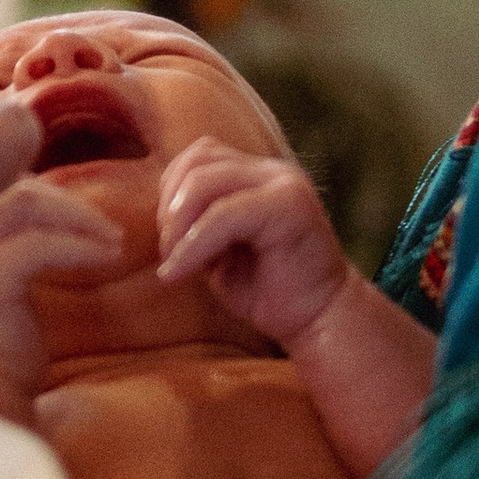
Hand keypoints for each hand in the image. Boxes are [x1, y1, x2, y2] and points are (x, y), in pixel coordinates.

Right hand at [0, 180, 123, 419]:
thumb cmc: (3, 336)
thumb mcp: (6, 271)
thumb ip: (16, 232)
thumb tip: (59, 201)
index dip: (47, 190)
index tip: (86, 217)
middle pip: (14, 186)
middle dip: (70, 204)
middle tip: (110, 229)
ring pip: (24, 204)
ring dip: (79, 219)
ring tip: (113, 241)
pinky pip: (38, 245)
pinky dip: (79, 247)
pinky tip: (107, 259)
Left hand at [156, 136, 363, 354]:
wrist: (319, 322)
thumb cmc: (267, 291)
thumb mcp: (218, 249)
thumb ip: (195, 221)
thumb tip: (159, 211)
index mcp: (258, 175)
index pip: (199, 156)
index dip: (171, 191)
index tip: (169, 240)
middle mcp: (273, 171)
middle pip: (198, 161)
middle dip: (169, 207)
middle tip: (168, 254)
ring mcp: (284, 184)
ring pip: (205, 181)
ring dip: (178, 224)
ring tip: (175, 263)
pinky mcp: (289, 207)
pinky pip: (224, 215)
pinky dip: (192, 245)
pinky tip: (179, 274)